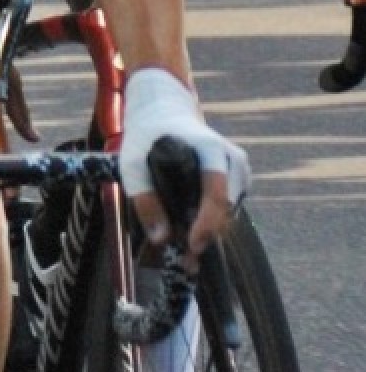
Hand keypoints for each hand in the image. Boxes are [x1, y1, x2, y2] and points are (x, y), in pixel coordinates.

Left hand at [119, 68, 245, 260]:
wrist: (163, 110)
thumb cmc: (146, 136)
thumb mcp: (133, 164)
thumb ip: (145, 200)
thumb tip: (161, 239)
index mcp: (210, 150)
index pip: (216, 194)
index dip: (207, 224)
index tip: (193, 245)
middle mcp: (232, 160)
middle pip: (226, 209)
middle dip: (207, 236)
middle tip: (186, 262)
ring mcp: (239, 168)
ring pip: (229, 211)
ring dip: (209, 232)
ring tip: (186, 253)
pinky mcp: (237, 177)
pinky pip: (227, 206)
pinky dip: (211, 221)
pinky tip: (191, 233)